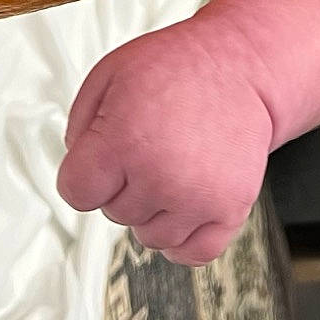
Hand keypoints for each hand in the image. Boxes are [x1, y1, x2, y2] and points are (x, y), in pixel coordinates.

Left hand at [56, 20, 275, 266]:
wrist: (242, 65)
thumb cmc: (178, 67)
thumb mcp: (109, 75)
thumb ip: (78, 128)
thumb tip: (77, 172)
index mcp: (124, 141)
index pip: (76, 193)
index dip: (86, 173)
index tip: (103, 157)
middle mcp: (161, 175)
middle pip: (114, 213)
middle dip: (123, 184)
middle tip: (150, 147)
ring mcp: (197, 197)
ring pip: (150, 237)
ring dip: (154, 210)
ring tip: (172, 168)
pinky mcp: (230, 209)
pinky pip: (193, 254)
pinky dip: (184, 240)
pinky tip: (184, 208)